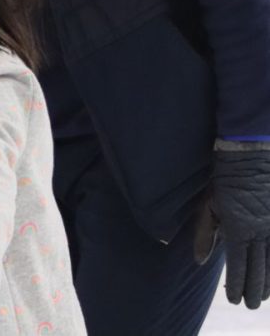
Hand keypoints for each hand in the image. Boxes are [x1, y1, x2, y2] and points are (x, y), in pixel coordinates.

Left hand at [195, 141, 269, 307]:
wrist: (248, 157)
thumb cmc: (223, 180)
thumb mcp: (208, 205)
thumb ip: (205, 234)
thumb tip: (200, 260)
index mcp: (238, 229)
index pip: (238, 266)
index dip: (236, 285)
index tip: (234, 300)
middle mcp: (260, 232)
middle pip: (260, 270)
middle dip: (254, 290)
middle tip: (250, 305)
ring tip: (264, 296)